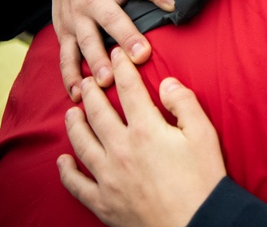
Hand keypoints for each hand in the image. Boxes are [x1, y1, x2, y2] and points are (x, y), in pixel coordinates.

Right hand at [47, 0, 174, 101]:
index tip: (175, 3)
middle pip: (111, 18)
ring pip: (86, 41)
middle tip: (141, 55)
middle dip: (125, 37)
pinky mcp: (64, 31)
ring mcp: (77, 17)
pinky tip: (78, 94)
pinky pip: (65, 56)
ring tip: (107, 81)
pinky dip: (69, 76)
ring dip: (96, 61)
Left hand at [58, 48, 225, 226]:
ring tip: (71, 112)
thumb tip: (166, 83)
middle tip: (89, 79)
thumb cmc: (203, 178)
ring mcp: (108, 176)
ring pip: (82, 144)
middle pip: (98, 113)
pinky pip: (77, 183)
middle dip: (92, 92)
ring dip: (74, 125)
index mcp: (146, 130)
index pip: (129, 90)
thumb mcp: (203, 134)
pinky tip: (62, 161)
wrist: (195, 222)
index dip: (122, 69)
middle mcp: (121, 149)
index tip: (117, 55)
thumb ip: (184, 103)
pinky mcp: (103, 201)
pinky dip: (66, 171)